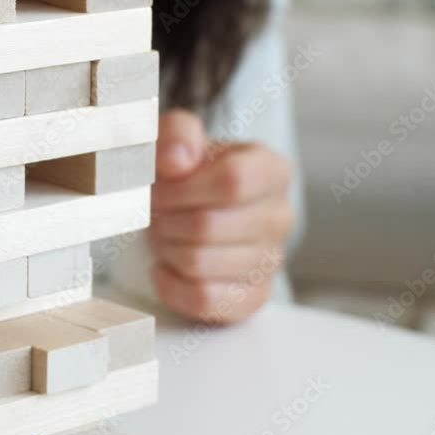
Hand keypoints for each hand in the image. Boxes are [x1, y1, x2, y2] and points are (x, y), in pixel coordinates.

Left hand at [150, 110, 292, 323]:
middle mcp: (280, 216)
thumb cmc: (188, 175)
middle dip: (165, 221)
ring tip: (164, 237)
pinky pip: (204, 299)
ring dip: (166, 249)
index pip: (232, 181)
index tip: (157, 189)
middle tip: (154, 215)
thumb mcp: (180, 140)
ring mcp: (270, 261)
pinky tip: (165, 268)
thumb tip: (177, 160)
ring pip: (199, 263)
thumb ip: (177, 134)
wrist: (192, 211)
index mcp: (272, 171)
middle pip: (207, 226)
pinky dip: (171, 286)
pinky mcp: (251, 298)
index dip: (181, 188)